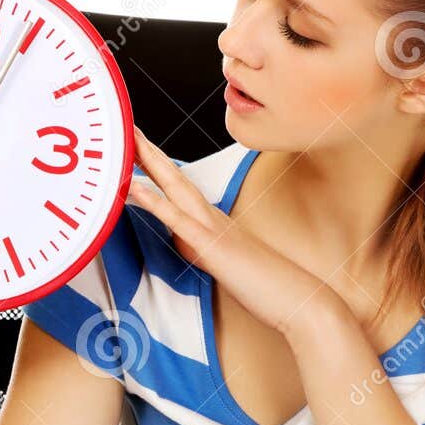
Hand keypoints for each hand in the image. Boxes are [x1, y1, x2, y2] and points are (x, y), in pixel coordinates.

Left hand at [126, 126, 338, 338]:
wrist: (298, 299)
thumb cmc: (265, 285)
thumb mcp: (224, 262)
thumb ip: (201, 247)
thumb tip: (181, 237)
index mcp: (213, 221)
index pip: (179, 187)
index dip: (158, 165)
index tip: (138, 146)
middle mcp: (212, 217)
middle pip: (174, 177)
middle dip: (148, 152)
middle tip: (125, 126)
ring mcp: (212, 229)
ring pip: (174, 189)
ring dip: (149, 164)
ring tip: (126, 141)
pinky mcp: (212, 247)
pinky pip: (178, 220)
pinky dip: (155, 201)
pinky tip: (135, 186)